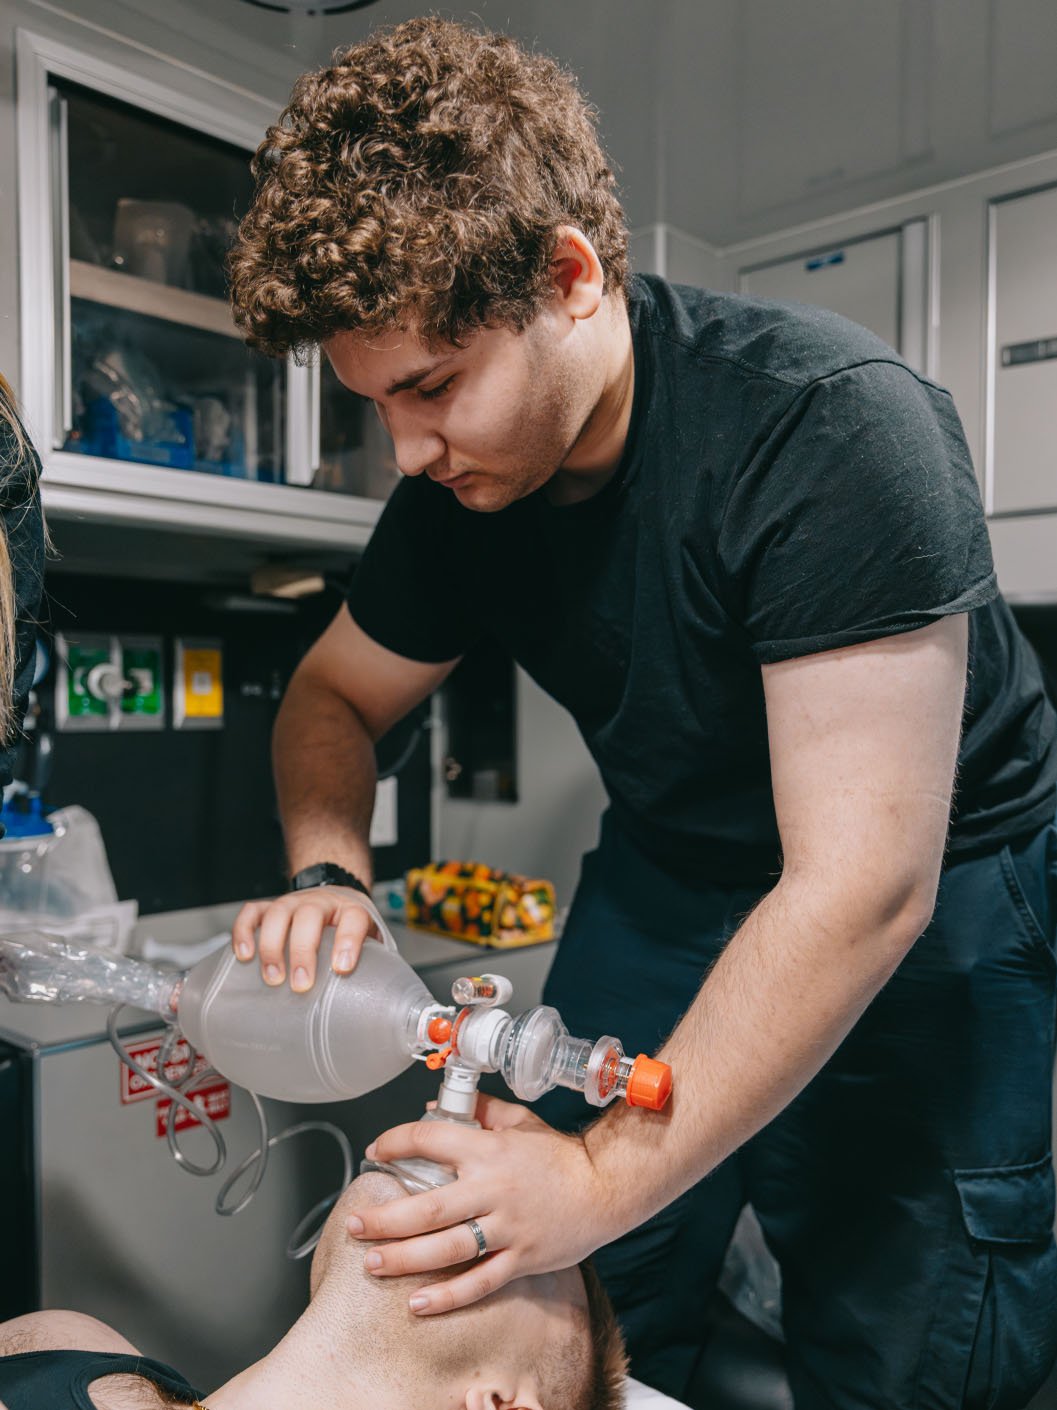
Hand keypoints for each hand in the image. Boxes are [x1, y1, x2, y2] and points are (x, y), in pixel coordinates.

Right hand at [230, 887, 376, 991]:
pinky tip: (243, 955)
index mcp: (350, 910)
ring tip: (272, 978)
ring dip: (272, 946)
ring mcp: (292, 902)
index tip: (342, 969)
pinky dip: (244, 931)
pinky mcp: (269, 907)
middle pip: (309, 916)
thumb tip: (377, 1005)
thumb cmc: (349, 927)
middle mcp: (320, 902)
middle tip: (301, 984)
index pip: (353, 919)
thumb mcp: (369, 940)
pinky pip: (252, 912)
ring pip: (278, 914)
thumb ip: (373, 964)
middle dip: (303, 951)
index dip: (348, 942)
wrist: (335, 895)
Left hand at [346, 1095, 619, 1313]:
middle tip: (354, 1224)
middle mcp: (493, 1189)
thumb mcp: (519, 1121)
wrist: (605, 1186)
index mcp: (488, 1150)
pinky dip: (447, 1296)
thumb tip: (433, 1107)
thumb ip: (479, 1111)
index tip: (375, 1151)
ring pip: (447, 1249)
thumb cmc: (559, 1154)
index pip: (430, 1139)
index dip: (396, 1142)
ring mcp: (507, 1228)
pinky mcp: (521, 1258)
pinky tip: (417, 1303)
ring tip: (373, 1262)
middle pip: (428, 1208)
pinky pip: (479, 1282)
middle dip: (384, 1218)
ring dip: (404, 1258)